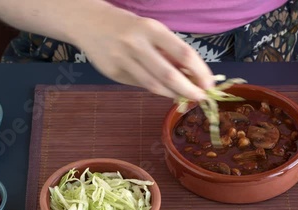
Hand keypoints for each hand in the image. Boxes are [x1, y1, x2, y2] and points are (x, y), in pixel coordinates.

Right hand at [74, 8, 213, 99]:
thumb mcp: (150, 30)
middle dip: (189, 90)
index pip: (183, 53)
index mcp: (151, 29)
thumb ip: (168, 52)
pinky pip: (139, 85)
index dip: (200, 71)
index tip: (209, 83)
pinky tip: (162, 88)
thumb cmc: (127, 26)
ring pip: (154, 86)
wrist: (88, 22)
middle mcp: (136, 44)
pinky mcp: (113, 73)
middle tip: (200, 98)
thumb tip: (192, 74)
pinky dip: (155, 88)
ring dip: (173, 94)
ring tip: (183, 96)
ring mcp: (122, 60)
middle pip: (169, 75)